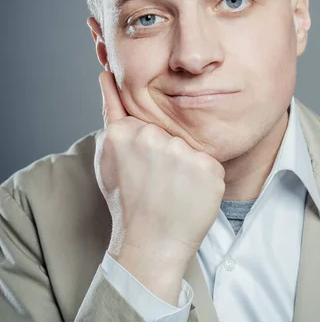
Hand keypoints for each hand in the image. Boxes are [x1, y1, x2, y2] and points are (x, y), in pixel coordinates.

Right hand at [95, 71, 225, 303]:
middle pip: (172, 136)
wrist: (150, 246)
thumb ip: (111, 112)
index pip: (149, 125)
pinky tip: (190, 197)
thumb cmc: (127, 203)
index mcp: (126, 132)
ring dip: (188, 169)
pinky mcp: (209, 168)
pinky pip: (211, 166)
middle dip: (169, 157)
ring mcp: (183, 153)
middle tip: (158, 185)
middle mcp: (154, 137)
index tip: (144, 173)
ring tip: (173, 192)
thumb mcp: (108, 156)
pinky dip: (205, 182)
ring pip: (192, 150)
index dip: (149, 152)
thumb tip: (107, 75)